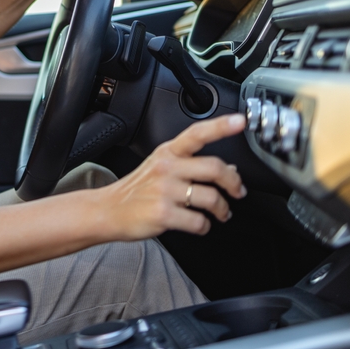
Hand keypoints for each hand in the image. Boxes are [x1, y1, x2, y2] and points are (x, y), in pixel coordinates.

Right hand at [97, 114, 247, 240]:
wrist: (109, 210)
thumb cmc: (138, 190)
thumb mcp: (162, 168)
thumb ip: (193, 166)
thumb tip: (229, 170)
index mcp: (168, 152)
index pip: (197, 134)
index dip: (221, 126)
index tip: (240, 121)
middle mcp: (167, 168)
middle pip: (214, 168)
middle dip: (233, 183)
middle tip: (238, 191)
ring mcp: (164, 191)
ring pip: (211, 198)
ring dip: (223, 210)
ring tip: (221, 213)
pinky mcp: (163, 213)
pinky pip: (199, 222)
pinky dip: (205, 227)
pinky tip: (199, 224)